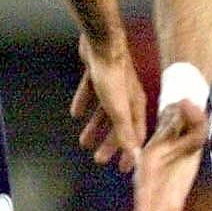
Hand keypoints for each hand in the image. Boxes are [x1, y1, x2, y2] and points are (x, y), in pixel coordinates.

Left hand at [68, 31, 147, 172]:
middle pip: (119, 125)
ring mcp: (113, 84)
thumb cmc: (113, 74)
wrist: (101, 42)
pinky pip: (92, 93)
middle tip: (99, 159)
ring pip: (104, 111)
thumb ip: (125, 133)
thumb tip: (136, 156)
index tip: (124, 168)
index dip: (130, 152)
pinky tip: (75, 112)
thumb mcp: (118, 109)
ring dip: (95, 127)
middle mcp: (127, 96)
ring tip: (84, 141)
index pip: (135, 134)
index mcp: (135, 105)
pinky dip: (85, 104)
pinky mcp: (99, 73)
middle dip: (109, 143)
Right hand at [133, 99, 208, 210]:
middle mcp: (152, 176)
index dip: (146, 202)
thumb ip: (193, 114)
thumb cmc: (184, 117)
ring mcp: (160, 187)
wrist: (179, 120)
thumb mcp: (191, 114)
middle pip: (153, 205)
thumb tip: (188, 103)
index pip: (147, 182)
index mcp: (152, 157)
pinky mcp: (170, 194)